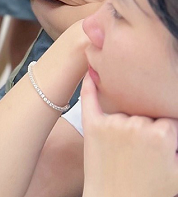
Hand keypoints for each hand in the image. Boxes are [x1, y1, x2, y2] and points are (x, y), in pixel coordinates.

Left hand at [81, 74, 177, 196]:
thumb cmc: (150, 191)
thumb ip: (177, 143)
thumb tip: (173, 126)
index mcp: (162, 135)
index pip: (169, 122)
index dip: (168, 136)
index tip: (163, 150)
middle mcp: (137, 124)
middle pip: (146, 116)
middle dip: (148, 131)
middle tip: (143, 155)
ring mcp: (113, 124)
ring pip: (126, 113)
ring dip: (127, 125)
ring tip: (125, 151)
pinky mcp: (92, 126)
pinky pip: (89, 99)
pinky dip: (90, 85)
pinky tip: (92, 73)